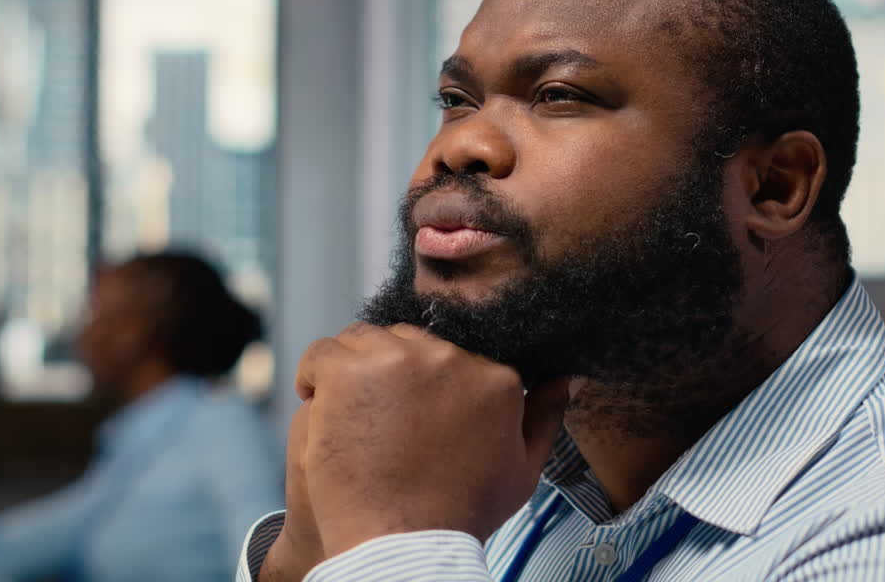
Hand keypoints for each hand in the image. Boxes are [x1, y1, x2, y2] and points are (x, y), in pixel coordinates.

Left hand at [262, 322, 567, 577]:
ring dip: (352, 372)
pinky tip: (320, 405)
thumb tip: (570, 376)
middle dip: (389, 374)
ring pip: (364, 341)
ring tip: (348, 417)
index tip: (409, 417)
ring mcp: (397, 360)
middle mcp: (450, 356)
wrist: (404, 544)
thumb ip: (546, 415)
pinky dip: (315, 375)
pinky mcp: (350, 371)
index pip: (448, 352)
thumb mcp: (524, 468)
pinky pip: (323, 353)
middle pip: (406, 340)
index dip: (422, 383)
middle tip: (377, 422)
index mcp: (492, 374)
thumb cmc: (460, 513)